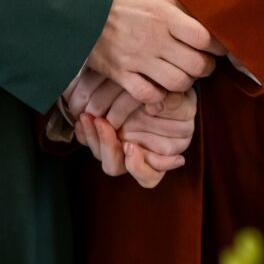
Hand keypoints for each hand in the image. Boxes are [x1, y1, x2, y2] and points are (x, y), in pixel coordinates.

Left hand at [74, 89, 197, 188]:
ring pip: (100, 156)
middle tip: (104, 124)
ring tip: (89, 116)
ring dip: (94, 138)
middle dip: (108, 148)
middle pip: (117, 167)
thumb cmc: (174, 99)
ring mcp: (118, 148)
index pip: (149, 177)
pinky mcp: (103, 136)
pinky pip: (89, 142)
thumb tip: (156, 106)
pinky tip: (83, 117)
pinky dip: (84, 132)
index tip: (132, 148)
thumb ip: (173, 103)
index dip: (139, 168)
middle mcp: (135, 157)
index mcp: (158, 158)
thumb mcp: (180, 100)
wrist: (156, 86)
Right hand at [87, 0, 217, 104]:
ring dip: (184, 83)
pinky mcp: (121, 74)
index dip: (217, 46)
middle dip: (204, 68)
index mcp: (163, 15)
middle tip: (201, 65)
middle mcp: (155, 39)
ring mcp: (138, 59)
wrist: (72, 11)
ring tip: (181, 76)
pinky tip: (157, 89)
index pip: (205, 37)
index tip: (217, 47)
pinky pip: (149, 95)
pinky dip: (157, 96)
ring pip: (178, 83)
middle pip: (197, 65)